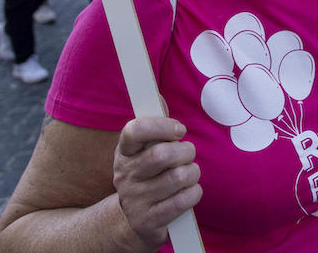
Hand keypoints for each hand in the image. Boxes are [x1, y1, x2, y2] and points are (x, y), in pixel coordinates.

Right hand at [113, 118, 202, 249]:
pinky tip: (189, 191)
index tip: (179, 130)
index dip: (161, 126)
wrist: (133, 221)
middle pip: (162, 155)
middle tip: (188, 154)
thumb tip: (158, 96)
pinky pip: (182, 201)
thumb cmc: (147, 177)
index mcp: (124, 153)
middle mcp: (125, 175)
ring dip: (192, 173)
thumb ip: (154, 127)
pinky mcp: (148, 220)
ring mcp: (135, 199)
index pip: (134, 130)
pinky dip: (193, 193)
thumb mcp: (143, 152)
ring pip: (177, 177)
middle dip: (185, 151)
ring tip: (189, 174)